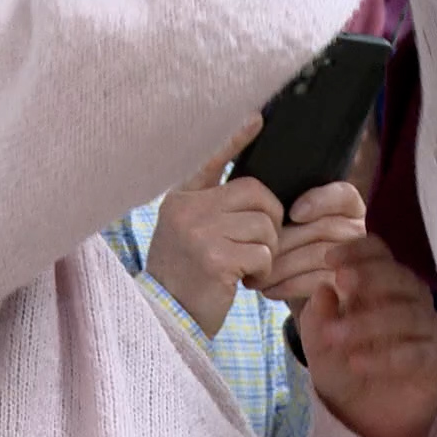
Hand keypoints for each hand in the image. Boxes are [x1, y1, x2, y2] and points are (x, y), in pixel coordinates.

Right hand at [143, 117, 282, 336]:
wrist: (166, 319)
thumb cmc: (185, 275)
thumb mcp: (188, 231)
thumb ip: (212, 206)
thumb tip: (256, 189)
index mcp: (181, 198)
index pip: (212, 158)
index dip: (236, 137)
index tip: (256, 118)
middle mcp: (187, 209)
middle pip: (256, 193)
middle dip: (270, 220)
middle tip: (256, 246)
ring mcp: (199, 232)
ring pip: (265, 225)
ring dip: (267, 251)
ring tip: (246, 266)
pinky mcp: (214, 258)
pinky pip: (263, 253)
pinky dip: (262, 270)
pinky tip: (243, 281)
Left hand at [248, 181, 368, 315]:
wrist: (302, 300)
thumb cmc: (292, 256)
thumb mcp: (290, 229)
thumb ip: (289, 213)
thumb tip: (268, 204)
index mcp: (350, 210)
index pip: (344, 195)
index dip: (320, 200)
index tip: (293, 213)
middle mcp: (361, 233)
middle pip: (327, 227)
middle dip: (286, 240)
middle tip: (257, 250)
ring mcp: (360, 263)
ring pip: (321, 254)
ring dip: (283, 264)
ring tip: (257, 273)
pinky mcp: (350, 290)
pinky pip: (321, 280)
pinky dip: (291, 284)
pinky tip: (271, 289)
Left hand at [303, 238, 436, 436]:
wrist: (364, 415)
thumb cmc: (344, 365)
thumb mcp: (319, 342)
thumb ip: (318, 316)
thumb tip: (323, 289)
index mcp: (381, 284)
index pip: (380, 253)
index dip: (360, 251)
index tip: (330, 259)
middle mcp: (411, 299)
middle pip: (401, 277)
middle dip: (370, 277)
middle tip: (342, 282)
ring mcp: (428, 328)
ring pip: (408, 315)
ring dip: (369, 323)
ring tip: (335, 337)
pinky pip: (418, 353)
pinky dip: (386, 357)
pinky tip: (357, 364)